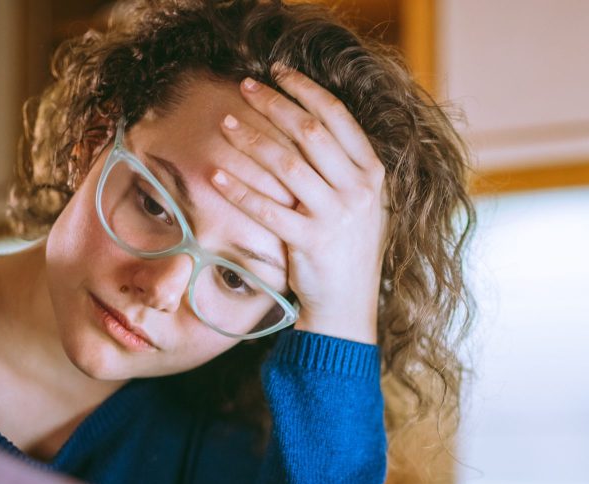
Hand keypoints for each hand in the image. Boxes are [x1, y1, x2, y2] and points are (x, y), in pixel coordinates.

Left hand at [214, 66, 386, 344]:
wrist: (348, 306)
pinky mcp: (311, 243)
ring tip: (226, 123)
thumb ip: (341, 166)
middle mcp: (358, 191)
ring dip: (252, 139)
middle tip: (244, 86)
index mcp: (372, 173)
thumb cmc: (346, 250)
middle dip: (274, 104)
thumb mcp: (360, 203)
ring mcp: (337, 217)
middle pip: (310, 132)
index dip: (305, 89)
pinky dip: (239, 190)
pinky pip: (268, 209)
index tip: (277, 71)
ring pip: (287, 164)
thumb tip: (305, 120)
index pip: (337, 116)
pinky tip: (216, 175)